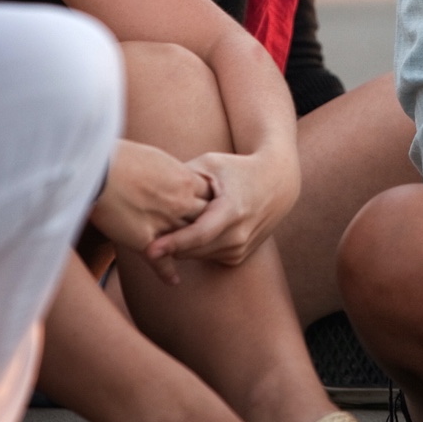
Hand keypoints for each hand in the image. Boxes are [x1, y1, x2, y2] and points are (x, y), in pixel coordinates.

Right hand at [90, 140, 212, 284]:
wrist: (100, 170)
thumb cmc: (122, 158)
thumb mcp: (157, 158)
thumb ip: (170, 171)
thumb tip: (173, 175)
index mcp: (185, 180)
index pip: (212, 197)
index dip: (213, 205)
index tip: (214, 211)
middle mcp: (180, 203)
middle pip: (205, 221)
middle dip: (210, 228)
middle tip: (213, 237)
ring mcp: (164, 223)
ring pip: (188, 242)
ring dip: (191, 250)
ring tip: (195, 257)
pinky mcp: (144, 240)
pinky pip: (162, 261)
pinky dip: (168, 273)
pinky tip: (173, 281)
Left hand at [147, 146, 300, 266]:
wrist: (277, 184)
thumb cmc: (237, 169)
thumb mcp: (211, 164)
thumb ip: (182, 177)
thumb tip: (151, 188)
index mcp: (232, 209)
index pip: (199, 234)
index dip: (173, 243)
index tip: (149, 251)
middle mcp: (239, 234)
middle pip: (192, 249)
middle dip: (167, 244)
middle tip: (145, 232)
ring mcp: (240, 248)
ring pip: (196, 256)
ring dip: (179, 246)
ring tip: (168, 226)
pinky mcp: (238, 257)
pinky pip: (205, 257)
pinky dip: (194, 247)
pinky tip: (191, 229)